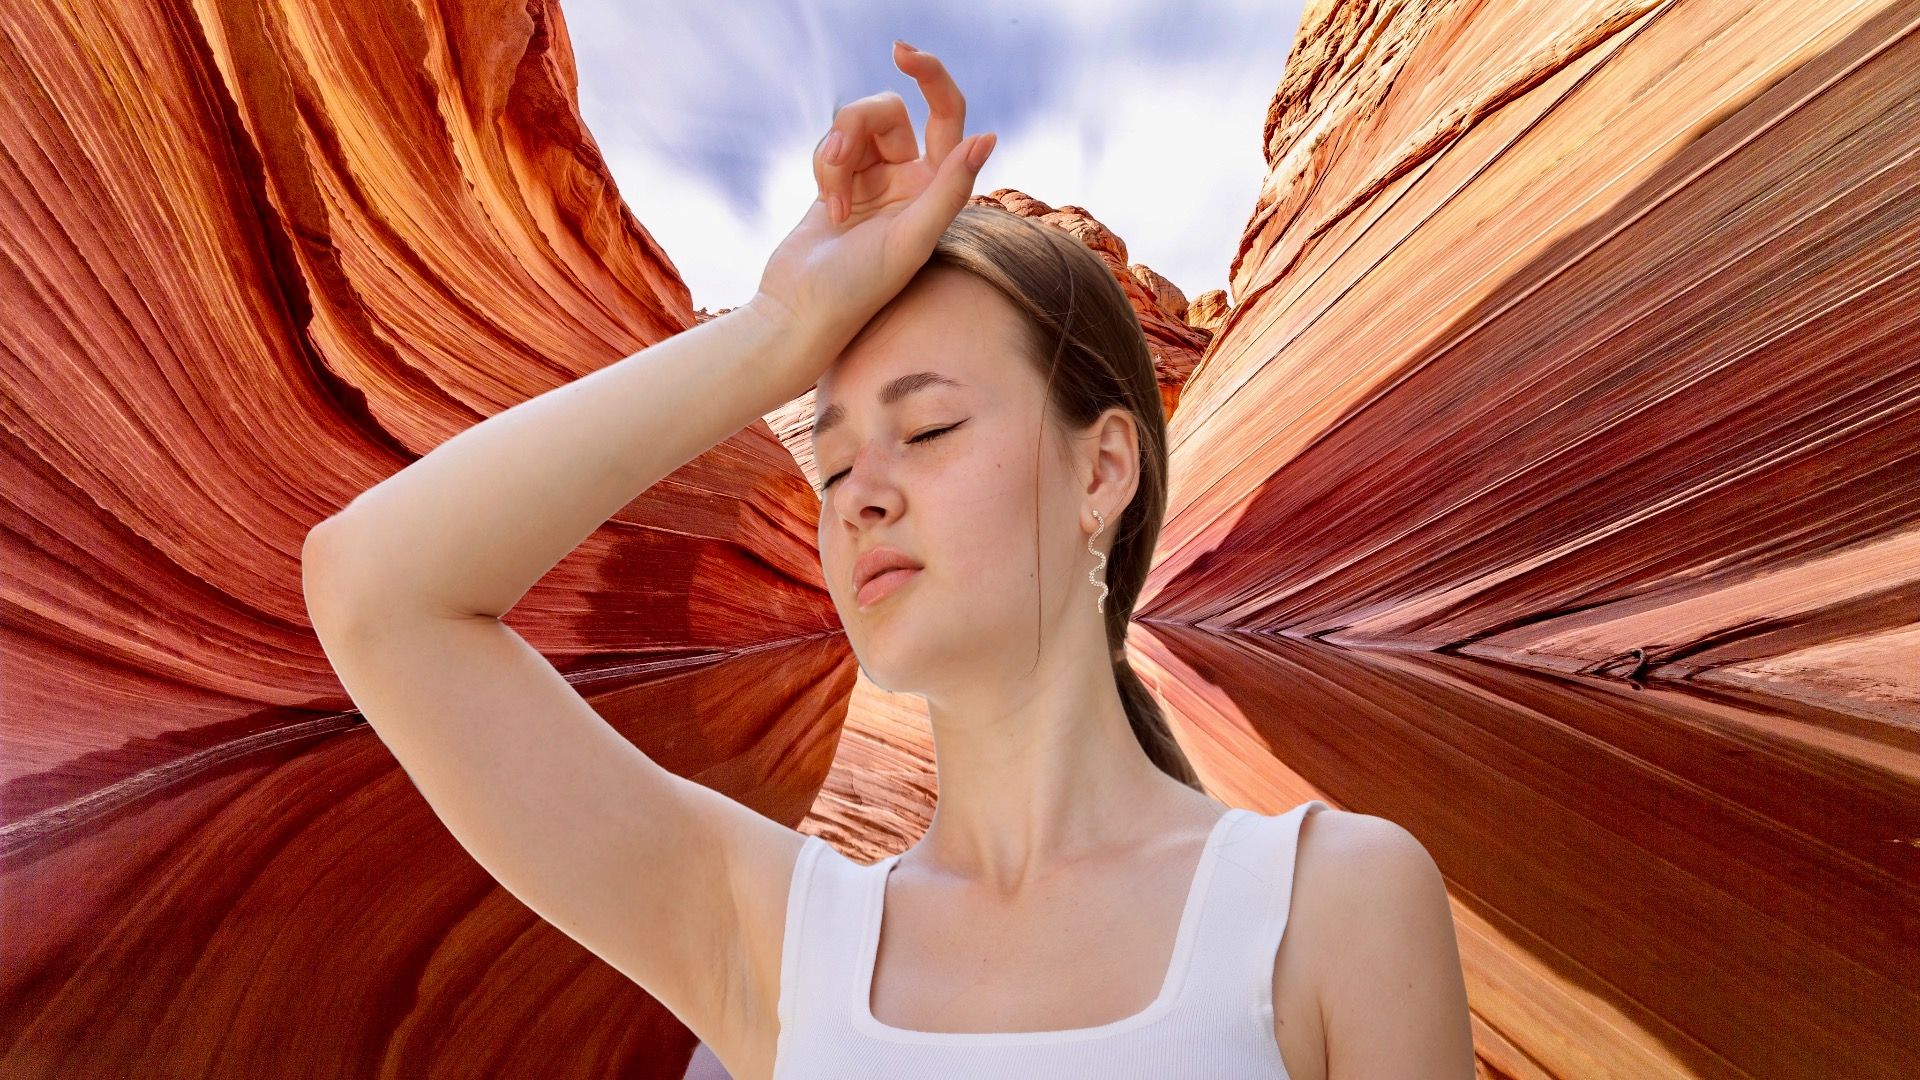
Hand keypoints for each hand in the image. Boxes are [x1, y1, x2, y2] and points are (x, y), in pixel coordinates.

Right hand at [751, 41, 995, 392]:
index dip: (932, 76)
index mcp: (941, 190)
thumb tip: (988, 137)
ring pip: (855, 125)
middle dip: (857, 125)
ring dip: (835, 151)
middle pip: (889, 112)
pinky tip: (825, 208)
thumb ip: (949, 190)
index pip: (948, 115)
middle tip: (837, 159)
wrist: (803, 313)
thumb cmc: (861, 289)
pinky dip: (823, 168)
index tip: (901, 53)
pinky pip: (833, 147)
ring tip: (829, 197)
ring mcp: (875, 181)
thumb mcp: (911, 240)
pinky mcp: (840, 183)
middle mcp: (913, 181)